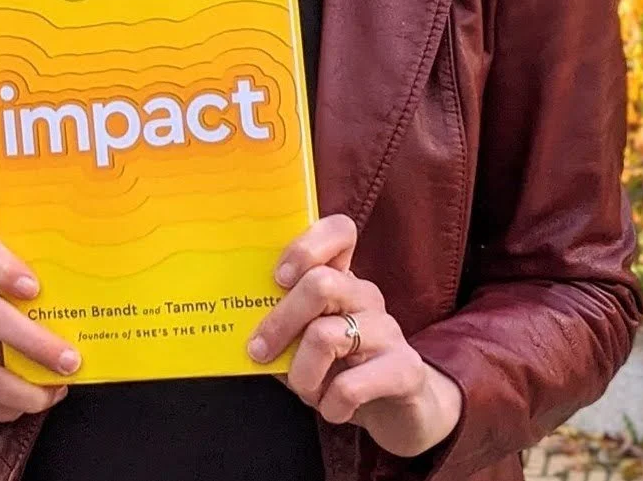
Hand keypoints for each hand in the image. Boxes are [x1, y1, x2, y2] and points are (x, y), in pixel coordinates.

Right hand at [0, 231, 79, 421]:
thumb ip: (50, 282)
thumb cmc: (7, 299)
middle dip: (34, 344)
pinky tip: (31, 401)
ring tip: (57, 390)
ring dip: (23, 389)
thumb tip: (103, 298)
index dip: (3, 268)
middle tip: (71, 360)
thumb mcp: (23, 279)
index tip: (35, 288)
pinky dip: (6, 407)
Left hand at [247, 215, 462, 457]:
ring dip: (302, 374)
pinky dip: (330, 405)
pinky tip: (333, 409)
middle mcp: (366, 296)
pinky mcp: (405, 370)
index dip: (305, 247)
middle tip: (259, 351)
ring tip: (304, 390)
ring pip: (327, 336)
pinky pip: (351, 385)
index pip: (339, 231)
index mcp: (342, 279)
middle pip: (320, 284)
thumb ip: (281, 326)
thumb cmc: (339, 369)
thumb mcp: (305, 342)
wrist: (400, 411)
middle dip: (280, 321)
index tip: (278, 278)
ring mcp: (389, 330)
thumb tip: (238, 325)